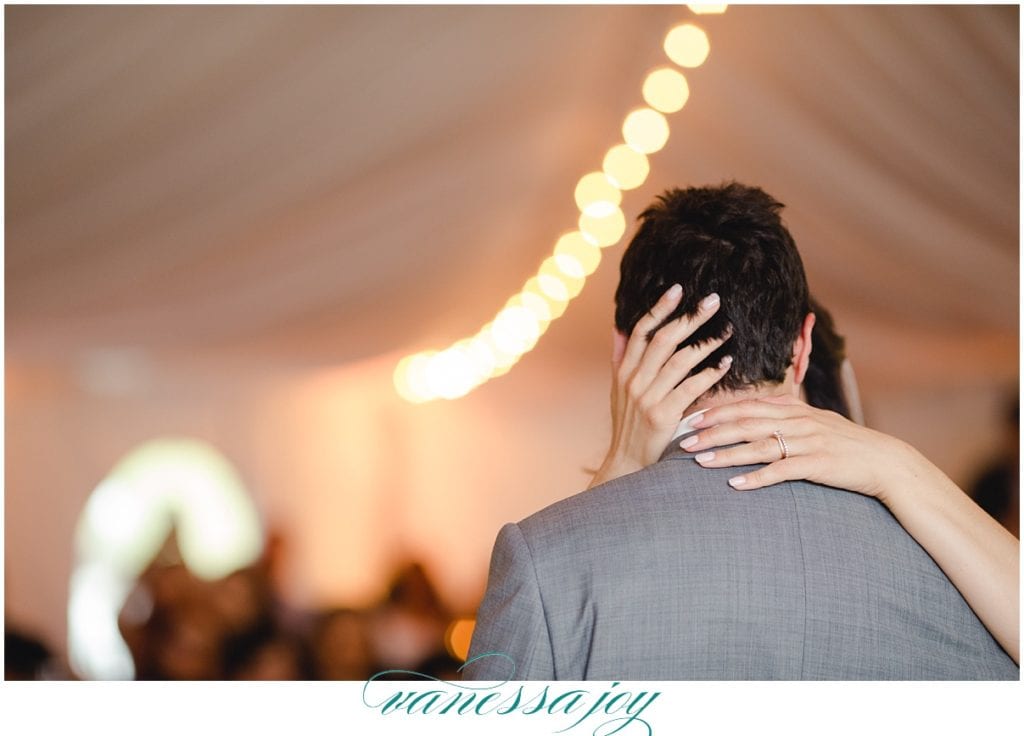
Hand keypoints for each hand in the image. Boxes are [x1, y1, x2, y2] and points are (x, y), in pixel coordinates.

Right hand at [590, 284, 732, 487]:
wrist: (626, 463)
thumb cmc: (627, 425)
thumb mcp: (617, 390)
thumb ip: (620, 357)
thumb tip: (619, 327)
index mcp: (624, 370)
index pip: (641, 331)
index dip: (660, 308)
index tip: (678, 289)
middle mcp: (634, 380)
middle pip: (664, 339)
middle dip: (690, 317)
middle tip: (713, 300)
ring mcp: (647, 397)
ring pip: (680, 360)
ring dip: (706, 342)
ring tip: (726, 330)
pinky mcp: (663, 415)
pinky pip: (691, 387)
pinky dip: (710, 372)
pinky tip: (726, 362)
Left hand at [683, 394, 903, 501]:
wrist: (884, 461)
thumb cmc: (846, 443)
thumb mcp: (816, 419)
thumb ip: (787, 411)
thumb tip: (758, 405)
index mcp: (795, 409)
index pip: (748, 406)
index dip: (717, 412)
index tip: (691, 419)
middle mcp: (798, 421)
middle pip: (746, 423)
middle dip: (712, 431)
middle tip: (685, 441)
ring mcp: (808, 442)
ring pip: (759, 445)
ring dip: (727, 454)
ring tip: (701, 462)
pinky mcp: (818, 464)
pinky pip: (782, 471)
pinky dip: (757, 478)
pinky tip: (736, 484)